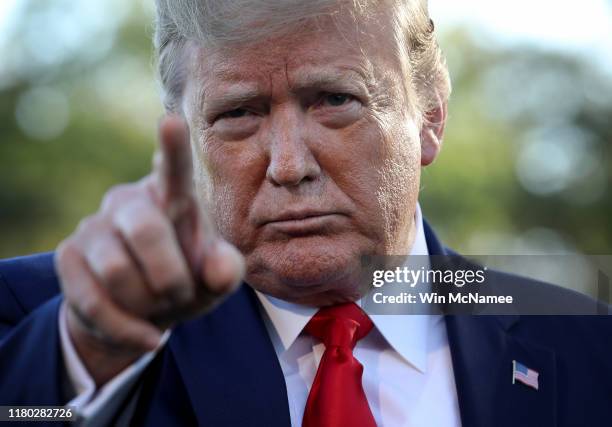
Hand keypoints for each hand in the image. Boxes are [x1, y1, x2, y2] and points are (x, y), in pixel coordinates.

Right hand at [55, 116, 244, 384]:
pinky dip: (127, 329)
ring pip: (118, 271)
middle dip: (171, 278)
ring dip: (148, 303)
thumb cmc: (187, 282)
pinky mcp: (68, 257)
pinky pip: (94, 302)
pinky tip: (146, 335)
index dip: (173, 148)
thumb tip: (219, 266)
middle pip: (147, 231)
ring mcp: (94, 226)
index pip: (175, 171)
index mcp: (173, 198)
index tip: (172, 121)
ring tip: (159, 306)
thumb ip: (227, 271)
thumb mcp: (216, 281)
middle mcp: (129, 201)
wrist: (143, 311)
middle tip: (180, 294)